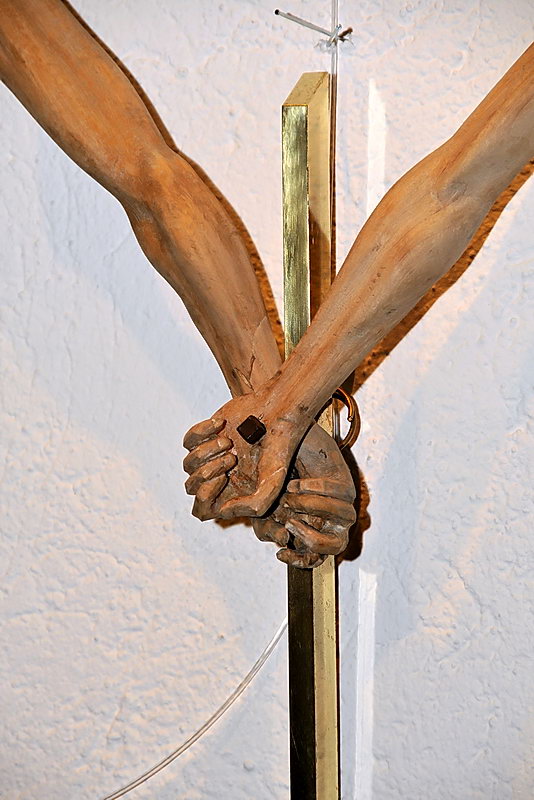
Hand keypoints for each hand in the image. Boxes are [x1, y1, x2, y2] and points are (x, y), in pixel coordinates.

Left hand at [182, 398, 356, 566]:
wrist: (276, 413)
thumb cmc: (277, 449)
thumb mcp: (273, 484)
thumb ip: (254, 506)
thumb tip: (223, 510)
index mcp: (231, 495)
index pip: (202, 510)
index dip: (205, 497)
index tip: (223, 478)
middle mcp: (217, 478)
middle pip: (191, 488)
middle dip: (208, 472)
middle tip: (232, 457)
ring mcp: (208, 457)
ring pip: (188, 465)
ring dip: (207, 452)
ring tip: (229, 442)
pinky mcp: (203, 436)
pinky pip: (188, 441)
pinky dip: (203, 432)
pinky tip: (221, 425)